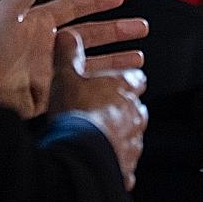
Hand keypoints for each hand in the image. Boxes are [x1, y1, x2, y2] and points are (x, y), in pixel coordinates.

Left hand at [0, 0, 147, 118]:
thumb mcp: (9, 12)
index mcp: (37, 23)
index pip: (74, 7)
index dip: (96, 1)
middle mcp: (47, 45)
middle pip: (89, 35)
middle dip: (116, 32)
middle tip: (143, 28)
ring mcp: (50, 70)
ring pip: (90, 63)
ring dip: (115, 61)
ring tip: (140, 61)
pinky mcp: (50, 95)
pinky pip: (81, 88)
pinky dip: (101, 86)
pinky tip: (118, 86)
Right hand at [50, 30, 148, 189]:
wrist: (80, 153)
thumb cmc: (75, 112)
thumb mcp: (66, 77)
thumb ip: (68, 55)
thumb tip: (66, 35)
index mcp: (123, 89)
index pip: (136, 78)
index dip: (128, 78)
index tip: (123, 79)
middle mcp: (134, 115)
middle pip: (136, 109)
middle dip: (124, 110)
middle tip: (105, 111)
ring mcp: (133, 142)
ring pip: (132, 137)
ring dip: (120, 137)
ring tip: (101, 139)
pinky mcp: (127, 166)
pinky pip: (125, 165)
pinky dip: (116, 163)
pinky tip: (103, 164)